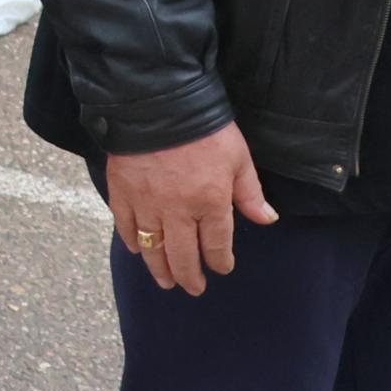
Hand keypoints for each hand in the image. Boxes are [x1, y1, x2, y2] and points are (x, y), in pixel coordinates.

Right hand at [105, 124, 275, 296]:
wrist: (158, 103)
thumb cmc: (205, 129)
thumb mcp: (238, 157)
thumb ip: (250, 193)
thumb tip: (267, 219)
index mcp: (210, 203)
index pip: (216, 245)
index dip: (220, 261)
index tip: (222, 268)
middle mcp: (178, 211)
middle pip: (183, 256)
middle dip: (190, 276)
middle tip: (193, 288)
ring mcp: (147, 204)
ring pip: (153, 248)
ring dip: (159, 269)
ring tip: (165, 282)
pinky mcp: (123, 192)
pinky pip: (126, 226)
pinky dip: (132, 241)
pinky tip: (137, 249)